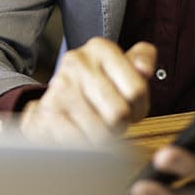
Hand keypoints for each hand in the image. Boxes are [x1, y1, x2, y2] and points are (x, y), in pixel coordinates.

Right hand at [20, 38, 155, 144]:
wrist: (55, 105)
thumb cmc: (94, 89)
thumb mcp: (122, 69)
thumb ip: (142, 60)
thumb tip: (145, 69)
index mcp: (101, 48)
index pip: (137, 90)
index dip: (139, 108)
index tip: (130, 107)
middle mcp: (79, 62)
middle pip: (120, 113)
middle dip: (121, 125)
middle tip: (112, 121)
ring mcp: (61, 87)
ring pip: (101, 132)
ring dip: (104, 138)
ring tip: (96, 127)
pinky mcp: (49, 112)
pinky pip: (81, 142)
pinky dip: (86, 146)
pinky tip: (82, 134)